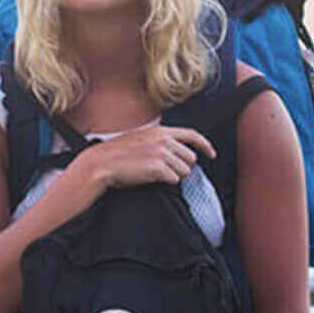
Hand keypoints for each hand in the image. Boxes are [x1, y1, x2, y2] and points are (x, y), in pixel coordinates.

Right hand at [80, 126, 215, 189]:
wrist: (101, 164)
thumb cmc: (118, 154)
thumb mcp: (141, 138)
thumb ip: (160, 140)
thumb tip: (179, 152)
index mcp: (160, 131)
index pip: (192, 135)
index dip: (205, 145)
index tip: (212, 154)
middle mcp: (164, 140)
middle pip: (190, 158)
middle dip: (182, 167)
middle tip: (164, 170)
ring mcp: (161, 154)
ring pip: (184, 171)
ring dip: (174, 175)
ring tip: (154, 173)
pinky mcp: (158, 168)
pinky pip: (174, 180)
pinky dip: (166, 182)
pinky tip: (151, 178)